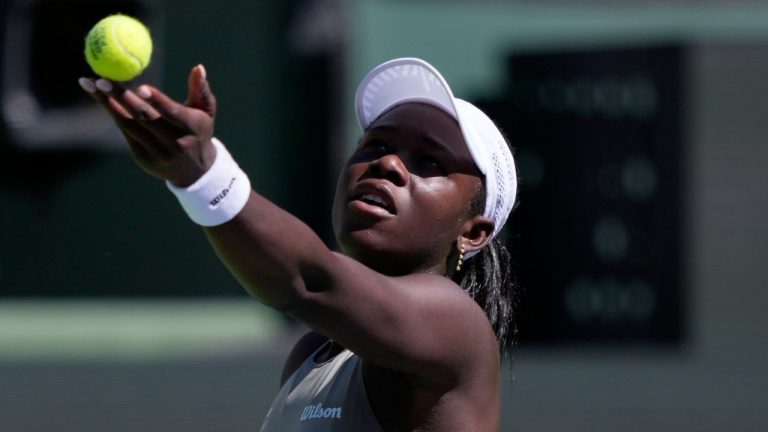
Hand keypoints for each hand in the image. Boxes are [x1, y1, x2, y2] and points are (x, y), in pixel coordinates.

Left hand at [79, 64, 217, 186]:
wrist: (194, 171)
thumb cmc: (199, 131)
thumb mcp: (206, 111)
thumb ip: (200, 89)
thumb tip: (198, 67)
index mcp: (191, 128)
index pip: (172, 113)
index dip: (156, 101)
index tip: (140, 87)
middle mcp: (174, 143)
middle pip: (143, 118)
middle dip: (120, 97)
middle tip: (102, 79)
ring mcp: (157, 153)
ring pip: (128, 125)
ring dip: (108, 104)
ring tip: (91, 84)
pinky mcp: (143, 158)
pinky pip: (126, 132)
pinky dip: (114, 114)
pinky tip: (102, 98)